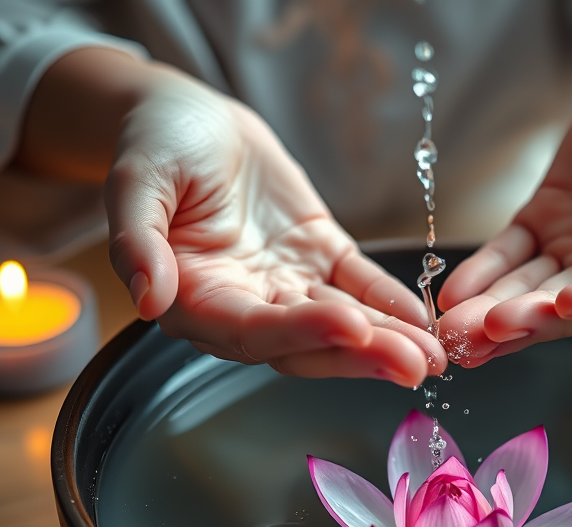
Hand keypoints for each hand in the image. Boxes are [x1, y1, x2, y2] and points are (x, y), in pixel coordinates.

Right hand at [16, 49, 444, 386]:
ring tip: (435, 354)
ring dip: (387, 340)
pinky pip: (358, 285)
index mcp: (193, 299)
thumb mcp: (136, 182)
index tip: (353, 327)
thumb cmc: (152, 145)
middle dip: (362, 356)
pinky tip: (423, 318)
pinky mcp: (318, 258)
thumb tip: (147, 299)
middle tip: (417, 365)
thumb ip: (137, 241)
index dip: (301, 332)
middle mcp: (243, 304)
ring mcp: (285, 284)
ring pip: (339, 322)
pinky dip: (391, 302)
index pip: (251, 331)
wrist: (188, 117)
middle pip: (305, 343)